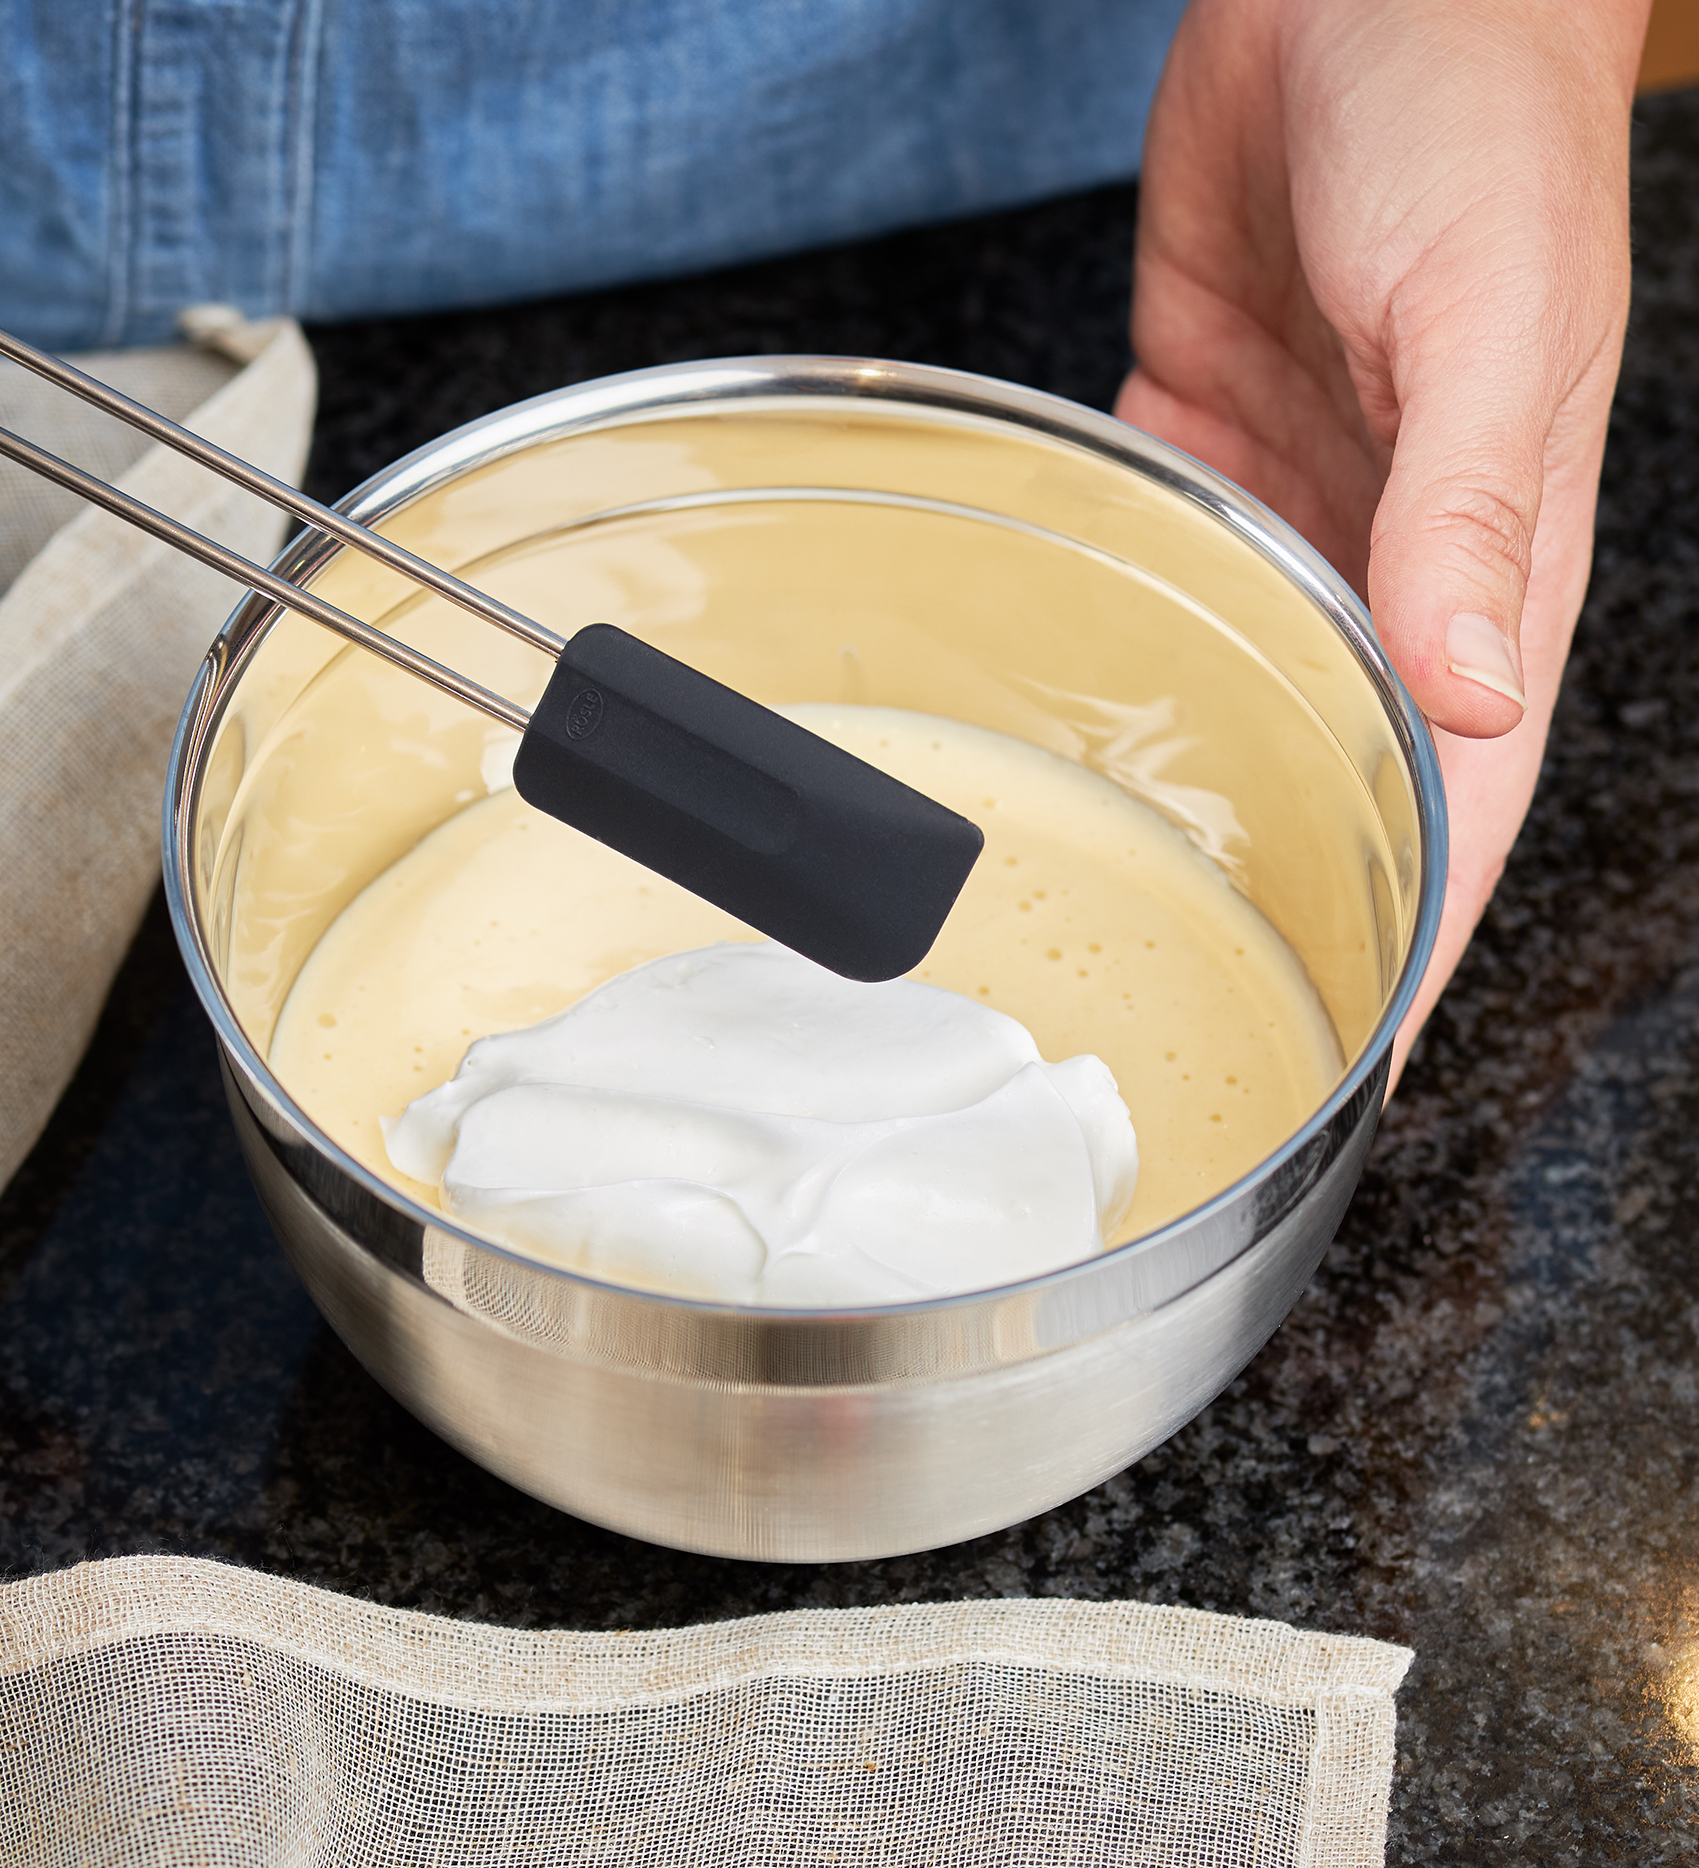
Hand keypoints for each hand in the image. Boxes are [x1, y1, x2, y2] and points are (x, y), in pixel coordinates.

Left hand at [1115, 0, 1649, 1082]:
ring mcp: (1284, 523)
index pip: (1458, 806)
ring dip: (1185, 810)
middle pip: (1339, 786)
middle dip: (1288, 913)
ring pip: (1236, 703)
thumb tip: (1476, 695)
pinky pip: (1149, 590)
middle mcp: (1383, 573)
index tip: (1356, 1069)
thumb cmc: (1475, 126)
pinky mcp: (1192, 460)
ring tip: (1100, 926)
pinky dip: (1107, 668)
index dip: (1412, 944)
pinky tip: (1048, 739)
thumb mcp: (1490, 317)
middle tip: (1196, 1039)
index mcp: (1483, 572)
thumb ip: (1470, 510)